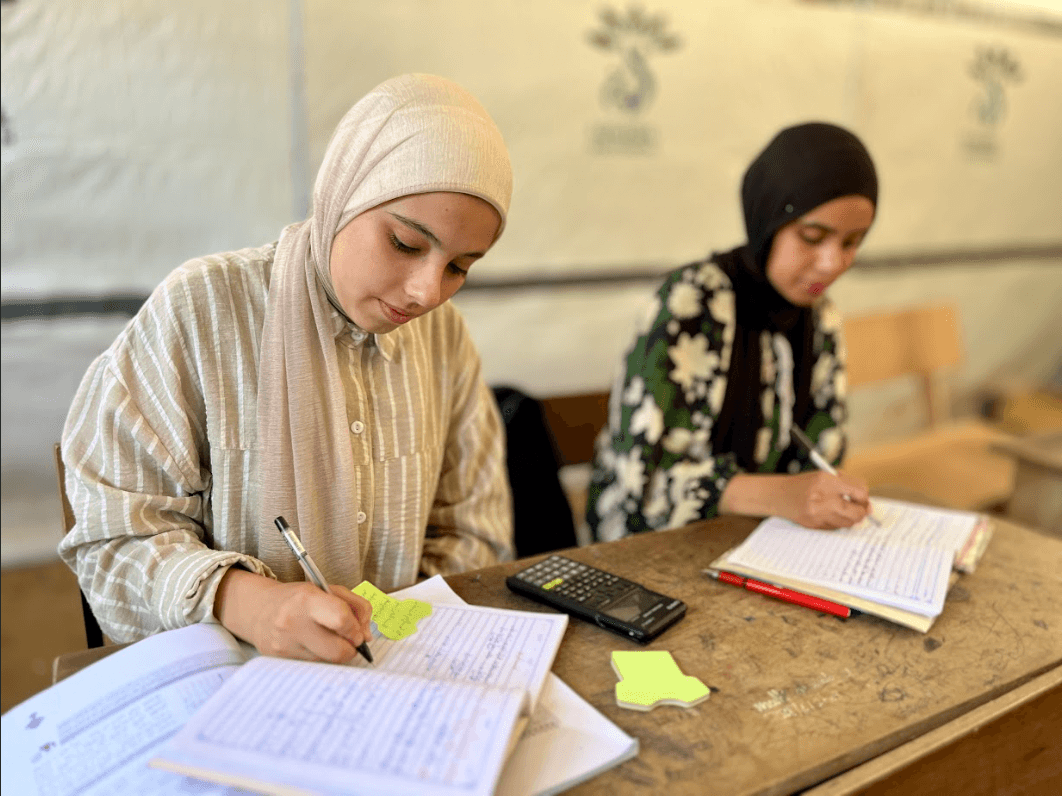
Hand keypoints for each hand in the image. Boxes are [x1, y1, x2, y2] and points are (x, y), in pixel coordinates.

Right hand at [215, 569, 372, 662]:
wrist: (258, 609)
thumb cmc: (300, 599)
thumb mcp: (330, 590)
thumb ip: (357, 607)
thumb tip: (367, 637)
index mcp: (307, 599)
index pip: (342, 620)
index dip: (356, 630)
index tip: (358, 632)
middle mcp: (292, 622)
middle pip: (338, 651)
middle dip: (350, 649)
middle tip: (349, 641)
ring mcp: (284, 644)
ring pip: (327, 662)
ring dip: (335, 654)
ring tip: (327, 639)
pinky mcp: (279, 661)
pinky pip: (312, 668)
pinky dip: (320, 659)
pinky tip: (313, 646)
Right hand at [780, 471, 869, 529]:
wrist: (779, 495)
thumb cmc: (804, 484)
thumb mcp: (824, 475)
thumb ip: (846, 483)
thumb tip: (866, 501)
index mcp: (826, 482)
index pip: (858, 492)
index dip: (864, 496)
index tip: (863, 497)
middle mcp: (822, 499)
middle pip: (857, 513)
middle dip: (862, 511)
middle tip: (861, 508)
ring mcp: (818, 515)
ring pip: (848, 523)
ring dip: (851, 518)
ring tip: (844, 510)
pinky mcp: (815, 526)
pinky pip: (836, 527)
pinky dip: (838, 522)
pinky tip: (831, 514)